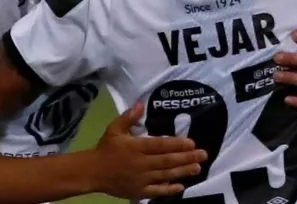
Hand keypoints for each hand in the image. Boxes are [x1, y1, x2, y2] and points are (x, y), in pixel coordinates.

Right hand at [90, 103, 206, 198]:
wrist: (92, 172)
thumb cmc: (106, 148)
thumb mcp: (114, 128)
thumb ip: (129, 117)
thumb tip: (141, 104)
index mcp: (136, 147)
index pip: (160, 145)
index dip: (177, 144)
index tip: (192, 142)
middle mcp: (141, 163)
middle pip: (167, 160)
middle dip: (186, 157)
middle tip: (203, 154)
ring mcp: (141, 179)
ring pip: (165, 175)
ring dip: (182, 171)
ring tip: (197, 168)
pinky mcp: (139, 191)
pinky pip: (157, 191)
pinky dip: (169, 189)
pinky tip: (181, 186)